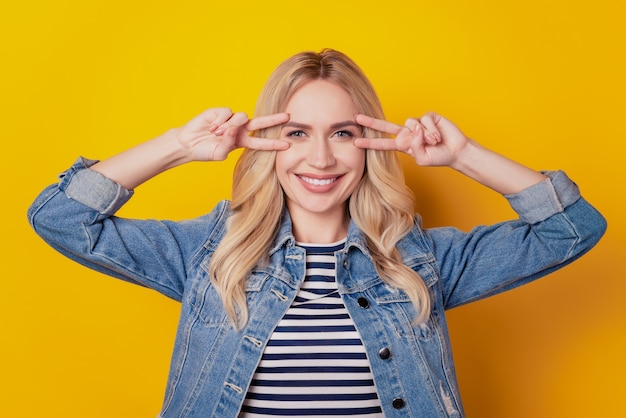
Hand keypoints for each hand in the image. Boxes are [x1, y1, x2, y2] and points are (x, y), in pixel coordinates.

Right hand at [175, 108, 289, 160]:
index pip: (261, 143)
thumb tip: (233, 129)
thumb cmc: (204, 151)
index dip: (273, 144)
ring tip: (216, 133)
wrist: (188, 144)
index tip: (287, 145)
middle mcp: (239, 129)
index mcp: (241, 141)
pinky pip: (227, 113)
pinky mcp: (221, 111)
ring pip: (242, 117)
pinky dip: (220, 121)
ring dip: (230, 126)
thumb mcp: (219, 153)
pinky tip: (211, 127)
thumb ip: (228, 143)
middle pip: (260, 123)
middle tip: (288, 117)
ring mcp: (231, 119)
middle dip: (274, 120)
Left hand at [354, 112, 469, 166]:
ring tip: (434, 142)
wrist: (456, 151)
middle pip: (386, 126)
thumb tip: (413, 128)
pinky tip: (438, 135)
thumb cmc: (438, 157)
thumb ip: (414, 146)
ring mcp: (417, 124)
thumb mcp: (422, 159)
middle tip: (356, 118)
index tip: (356, 142)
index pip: (384, 143)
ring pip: (411, 124)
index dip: (370, 143)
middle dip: (371, 122)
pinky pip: (425, 120)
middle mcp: (408, 133)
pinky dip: (432, 129)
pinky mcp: (428, 116)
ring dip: (424, 136)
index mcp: (403, 145)